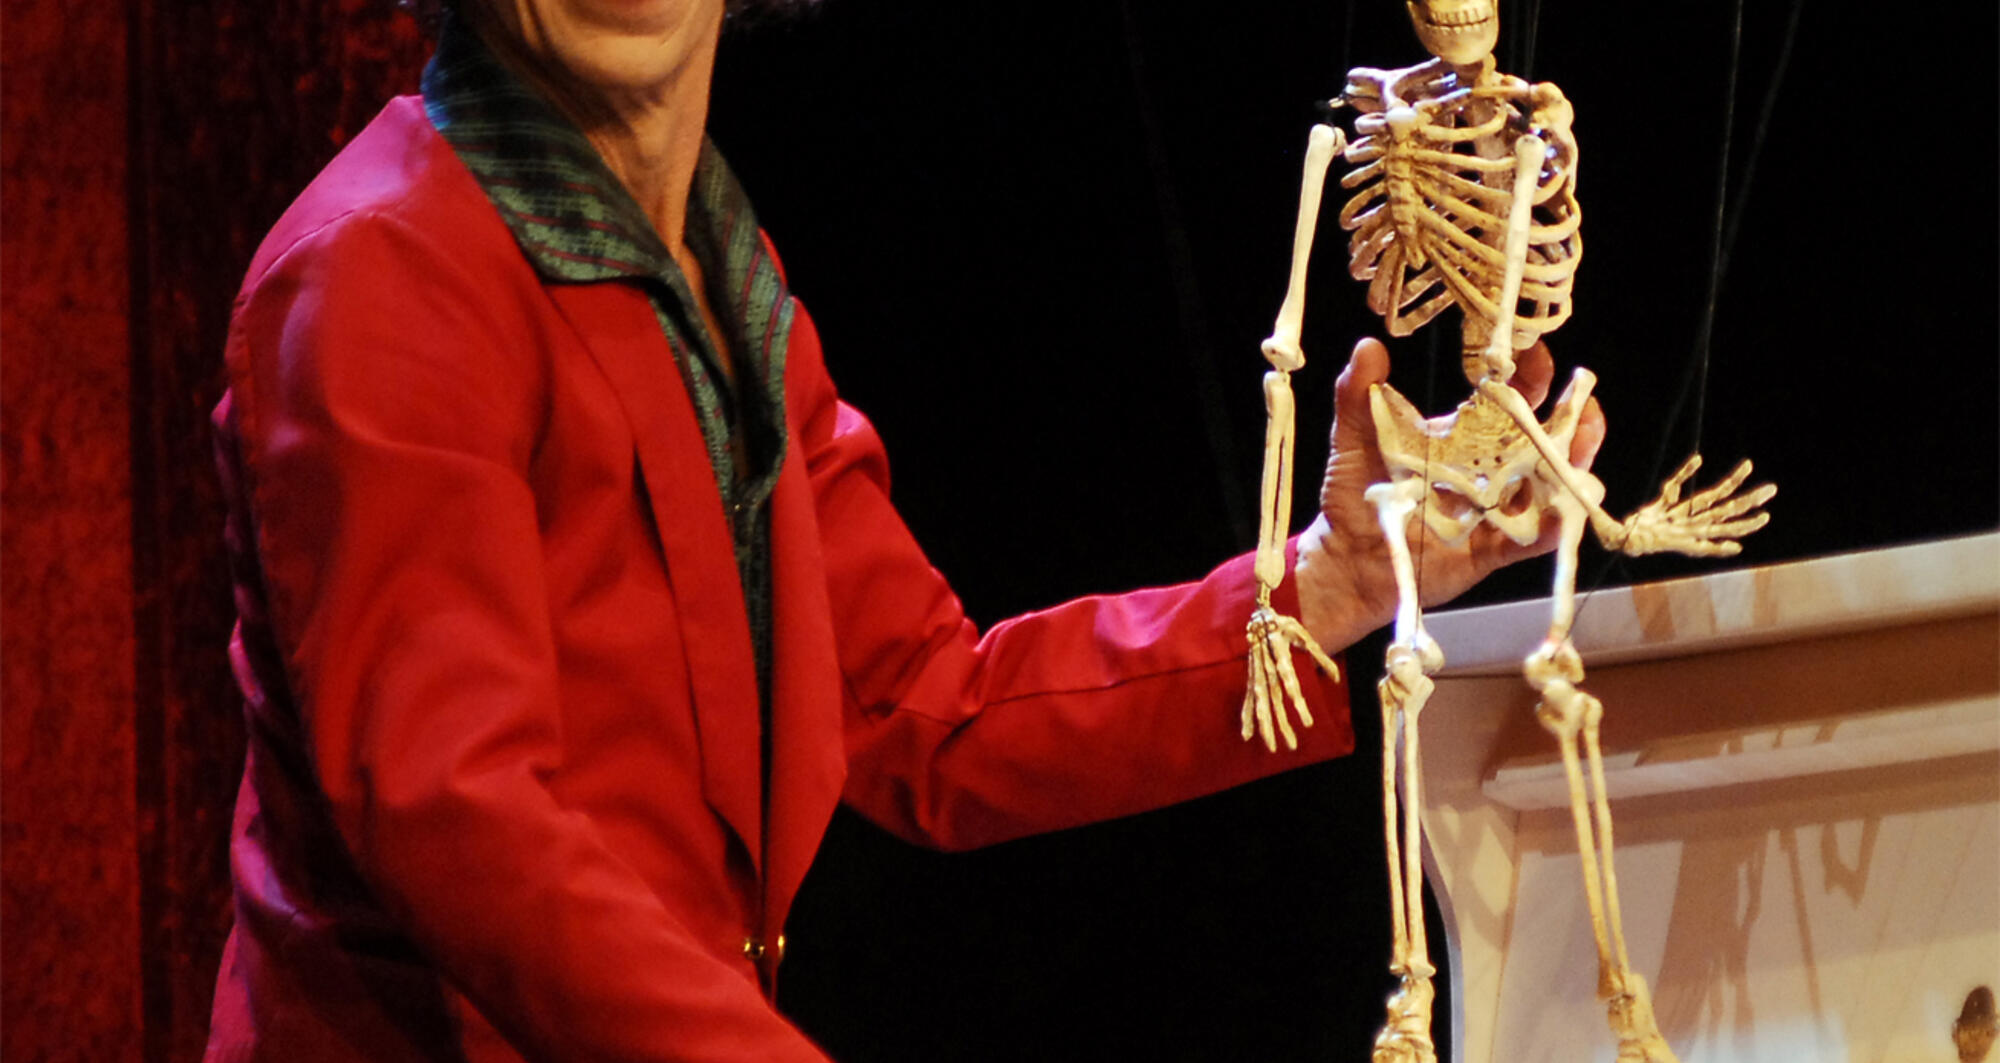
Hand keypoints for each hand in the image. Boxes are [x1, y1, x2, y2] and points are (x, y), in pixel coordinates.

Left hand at [1292, 337, 1605, 651]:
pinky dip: (1551, 529)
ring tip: (1585, 447)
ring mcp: (1495, 510)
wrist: (1346, 559)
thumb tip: (1367, 347)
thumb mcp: (1354, 440)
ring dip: (1573, 466)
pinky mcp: (1492, 550)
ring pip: (1549, 486)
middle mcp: (1489, 470)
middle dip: (1570, 419)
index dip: (1528, 375)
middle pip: (1542, 440)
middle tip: (1584, 401)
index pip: (1508, 399)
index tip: (1537, 351)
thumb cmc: (1354, 495)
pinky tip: (1562, 514)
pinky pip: (1530, 540)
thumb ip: (1359, 396)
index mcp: (1464, 436)